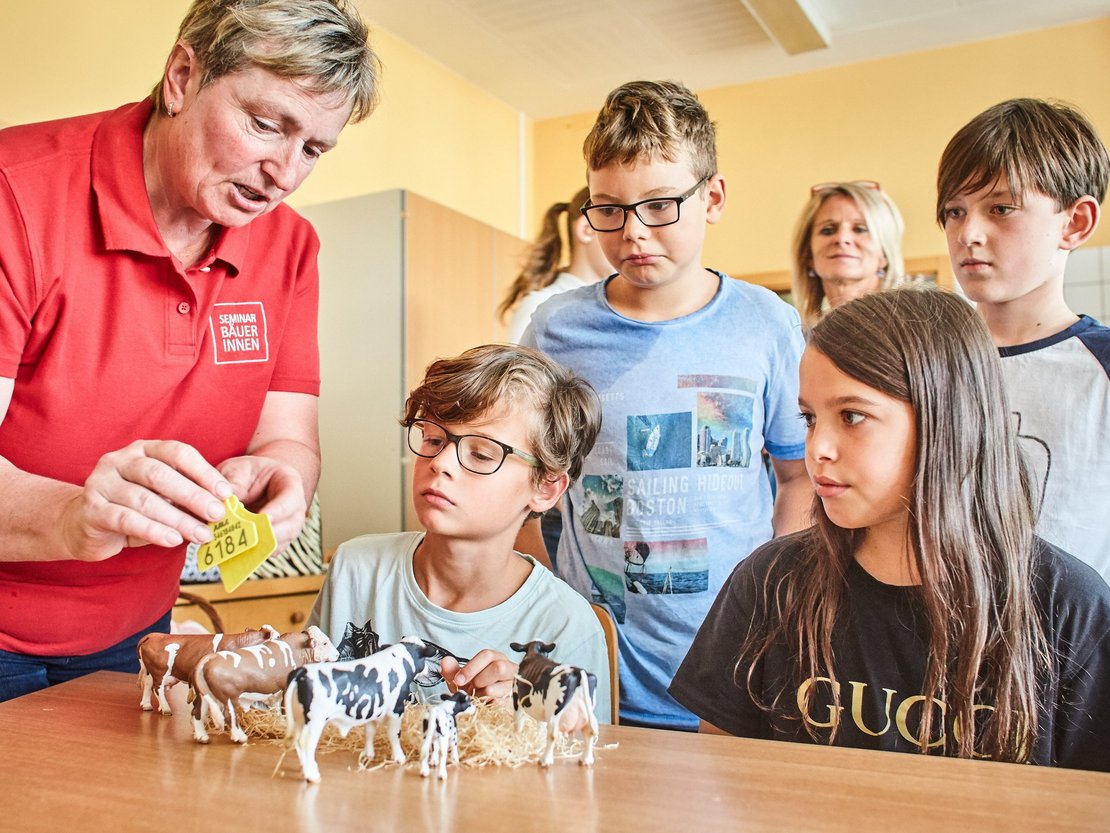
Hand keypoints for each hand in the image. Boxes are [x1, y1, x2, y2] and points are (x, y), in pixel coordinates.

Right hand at [60, 440, 232, 560]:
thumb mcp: (161, 496)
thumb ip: (186, 496)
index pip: (177, 453)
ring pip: (144, 499)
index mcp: (143, 449)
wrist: (82, 525)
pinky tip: (173, 540)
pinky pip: (126, 519)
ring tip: (201, 534)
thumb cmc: (132, 508)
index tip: (225, 493)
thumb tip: (223, 506)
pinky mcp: (91, 509)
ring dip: (178, 519)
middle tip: (217, 514)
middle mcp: (120, 460)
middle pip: (161, 474)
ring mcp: (101, 483)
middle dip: (193, 495)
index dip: (204, 472)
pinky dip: (153, 530)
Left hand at [217, 455, 306, 550]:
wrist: (249, 482)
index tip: (263, 518)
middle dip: (270, 534)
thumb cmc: (245, 472)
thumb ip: (233, 483)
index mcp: (289, 484)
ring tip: (237, 545)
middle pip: (291, 526)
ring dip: (258, 547)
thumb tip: (225, 505)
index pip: (291, 498)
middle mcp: (293, 509)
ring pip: (278, 544)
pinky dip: (249, 555)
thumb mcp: (238, 469)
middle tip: (249, 536)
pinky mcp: (270, 543)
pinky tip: (232, 552)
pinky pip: (264, 554)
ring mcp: (285, 528)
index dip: (278, 510)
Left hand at [441, 650, 517, 699]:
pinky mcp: (517, 701)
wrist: (489, 710)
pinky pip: (503, 704)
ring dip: (485, 696)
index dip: (471, 668)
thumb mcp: (463, 682)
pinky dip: (490, 706)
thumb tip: (446, 661)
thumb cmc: (477, 691)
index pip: (487, 655)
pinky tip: (486, 705)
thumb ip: (453, 671)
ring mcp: (516, 685)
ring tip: (479, 698)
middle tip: (472, 690)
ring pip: (502, 687)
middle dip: (480, 681)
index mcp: (497, 659)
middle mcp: (510, 669)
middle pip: (498, 668)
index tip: (459, 680)